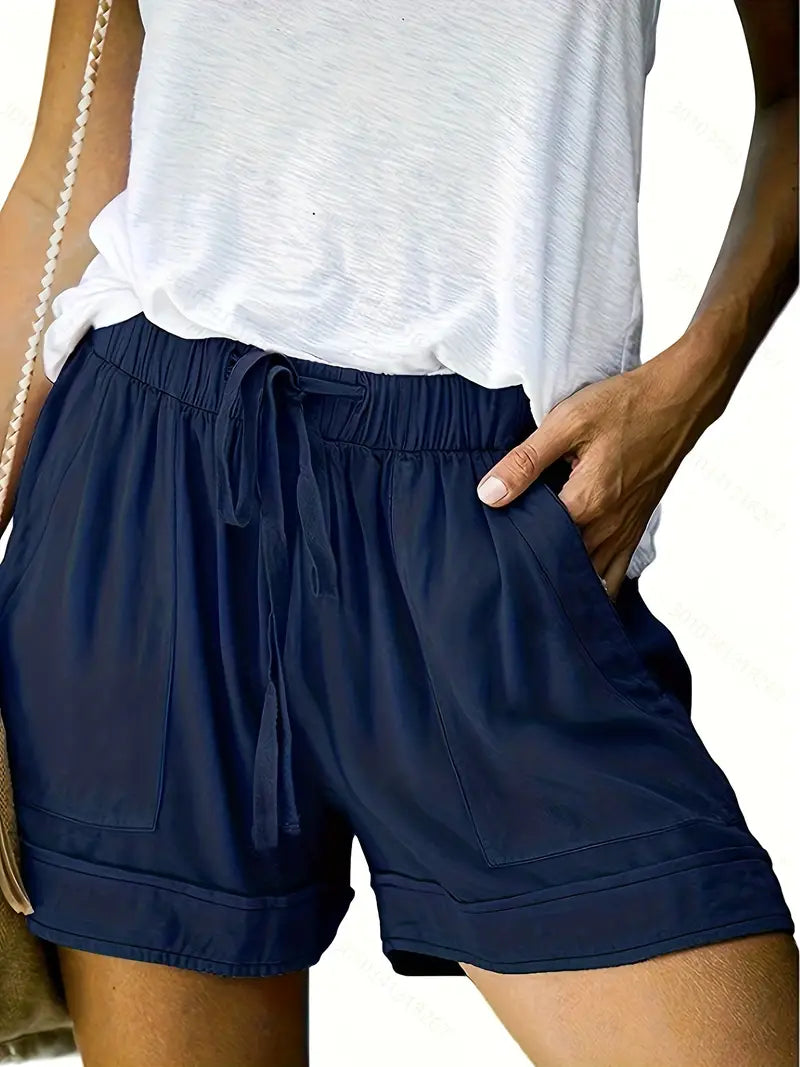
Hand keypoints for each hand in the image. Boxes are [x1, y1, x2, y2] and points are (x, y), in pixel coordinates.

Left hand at [476, 346, 706, 598]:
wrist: (679, 400)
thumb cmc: (624, 406)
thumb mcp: (567, 423)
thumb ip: (525, 461)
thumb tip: (489, 495)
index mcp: (587, 502)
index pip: (539, 544)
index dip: (514, 545)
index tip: (494, 543)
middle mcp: (609, 526)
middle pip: (564, 567)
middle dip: (537, 570)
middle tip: (509, 569)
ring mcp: (626, 531)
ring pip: (592, 578)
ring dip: (566, 580)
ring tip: (537, 580)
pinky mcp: (636, 526)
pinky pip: (615, 571)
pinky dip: (595, 580)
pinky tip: (577, 577)